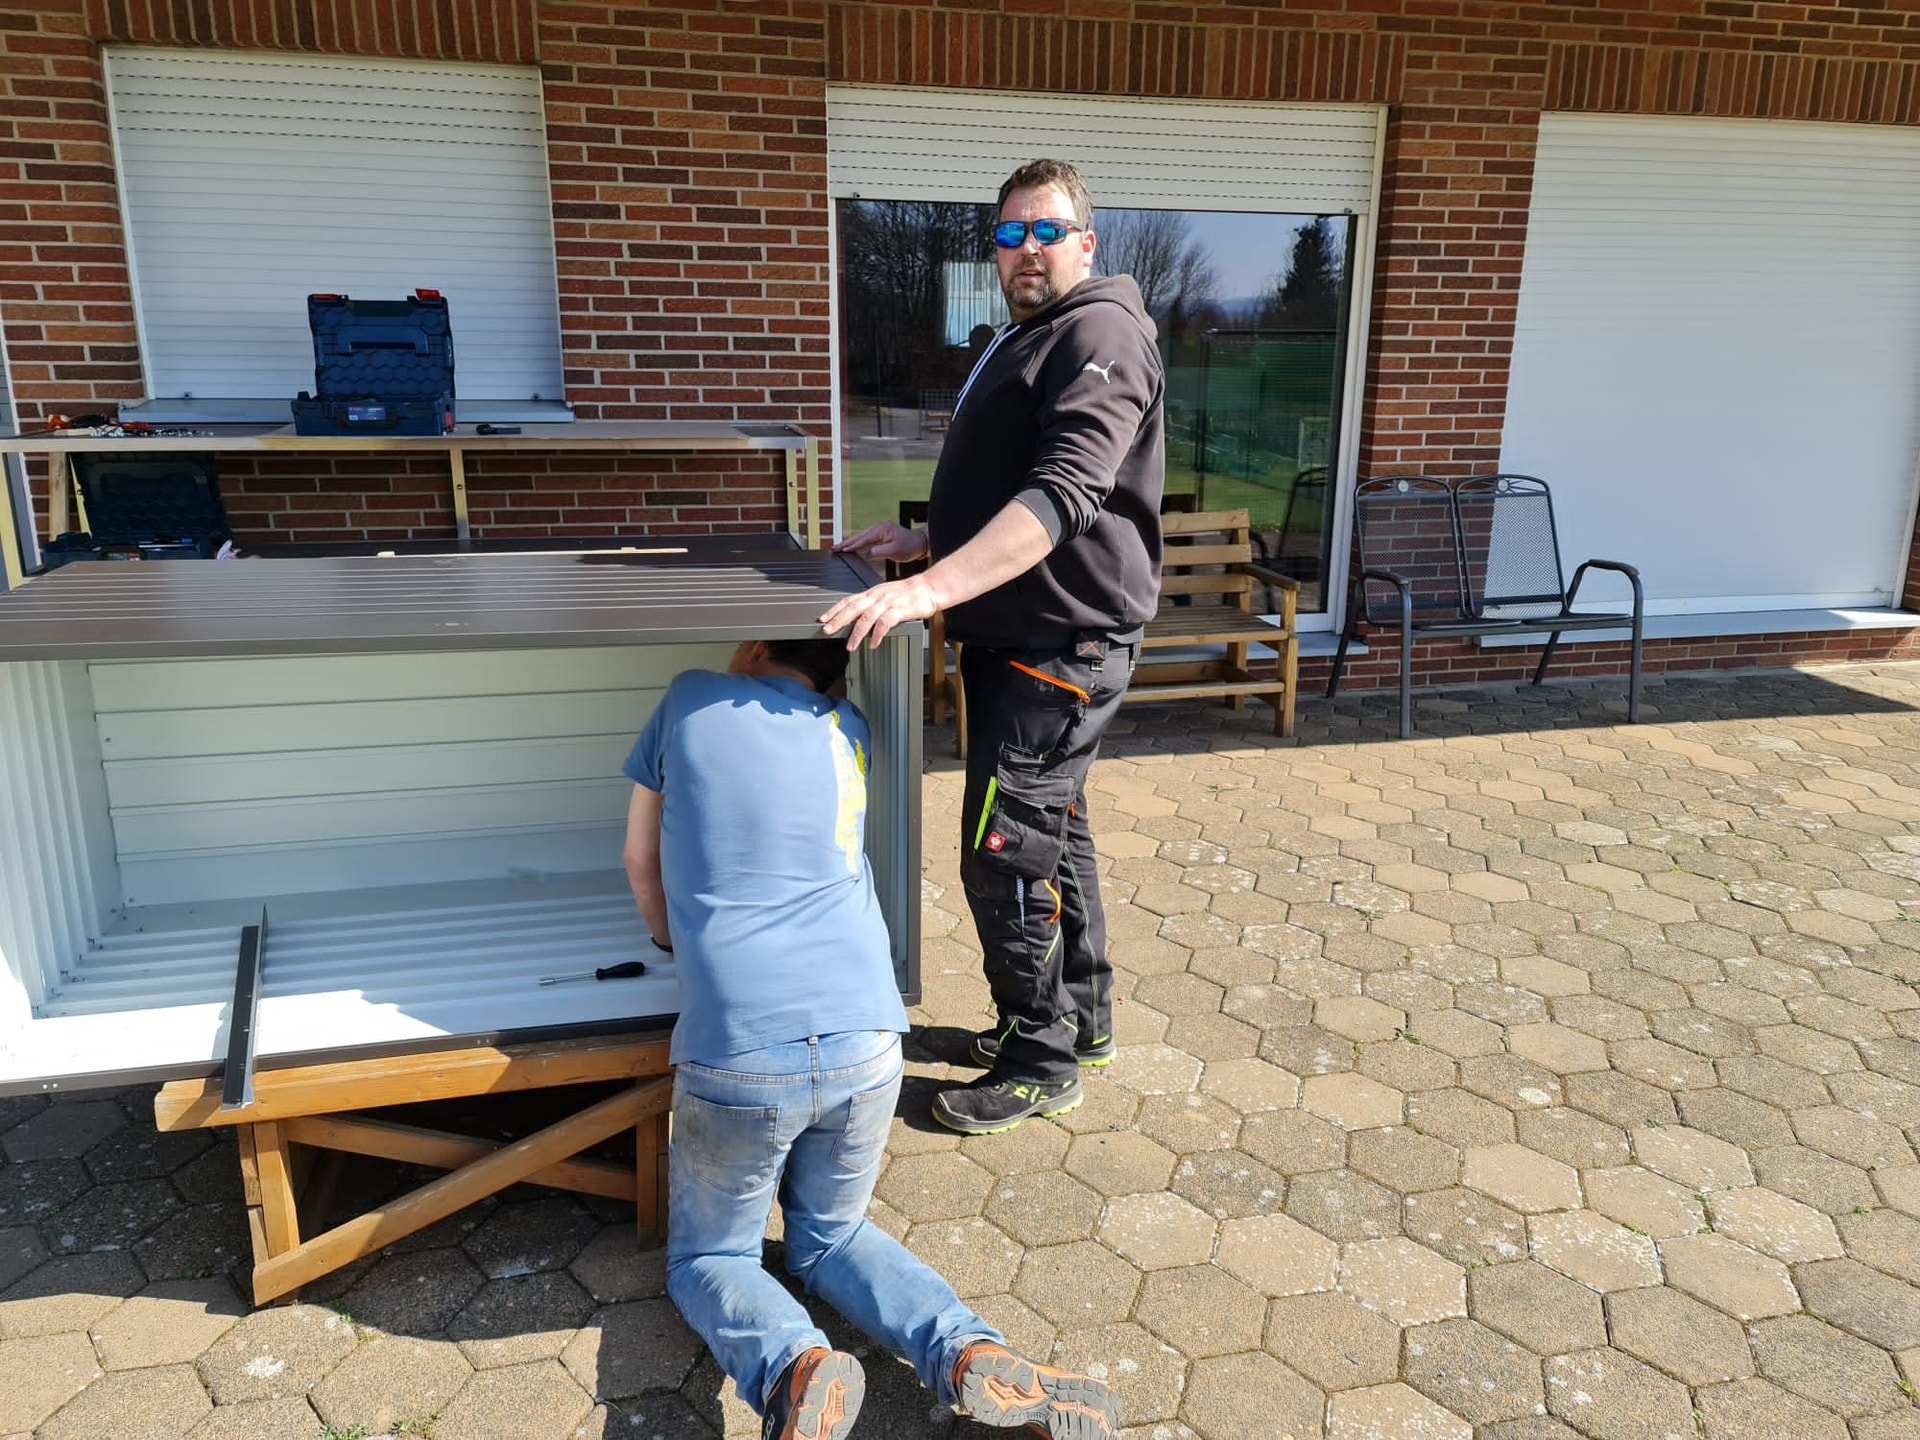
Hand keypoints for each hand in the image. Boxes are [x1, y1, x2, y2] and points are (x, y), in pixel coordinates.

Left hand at [820, 572, 938, 649]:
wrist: (929, 587)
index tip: (823, 619)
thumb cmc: (909, 593)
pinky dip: (877, 635)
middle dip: (838, 620)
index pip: (849, 600)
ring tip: (850, 645)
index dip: (834, 609)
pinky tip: (873, 644)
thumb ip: (872, 604)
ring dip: (856, 633)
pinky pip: (885, 623)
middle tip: (827, 630)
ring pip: (866, 618)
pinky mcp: (899, 610)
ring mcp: (887, 603)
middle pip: (853, 608)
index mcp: (872, 593)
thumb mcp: (886, 595)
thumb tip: (858, 616)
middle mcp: (877, 597)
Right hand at [835, 519, 929, 563]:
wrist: (920, 543)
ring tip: (838, 547)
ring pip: (860, 537)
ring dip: (849, 542)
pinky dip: (857, 543)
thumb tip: (866, 554)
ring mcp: (879, 531)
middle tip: (833, 548)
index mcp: (881, 529)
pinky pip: (865, 539)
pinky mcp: (880, 535)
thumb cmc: (910, 546)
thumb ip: (879, 552)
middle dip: (845, 542)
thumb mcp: (894, 551)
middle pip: (858, 536)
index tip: (841, 550)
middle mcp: (878, 528)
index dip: (851, 545)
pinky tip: (850, 547)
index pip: (862, 538)